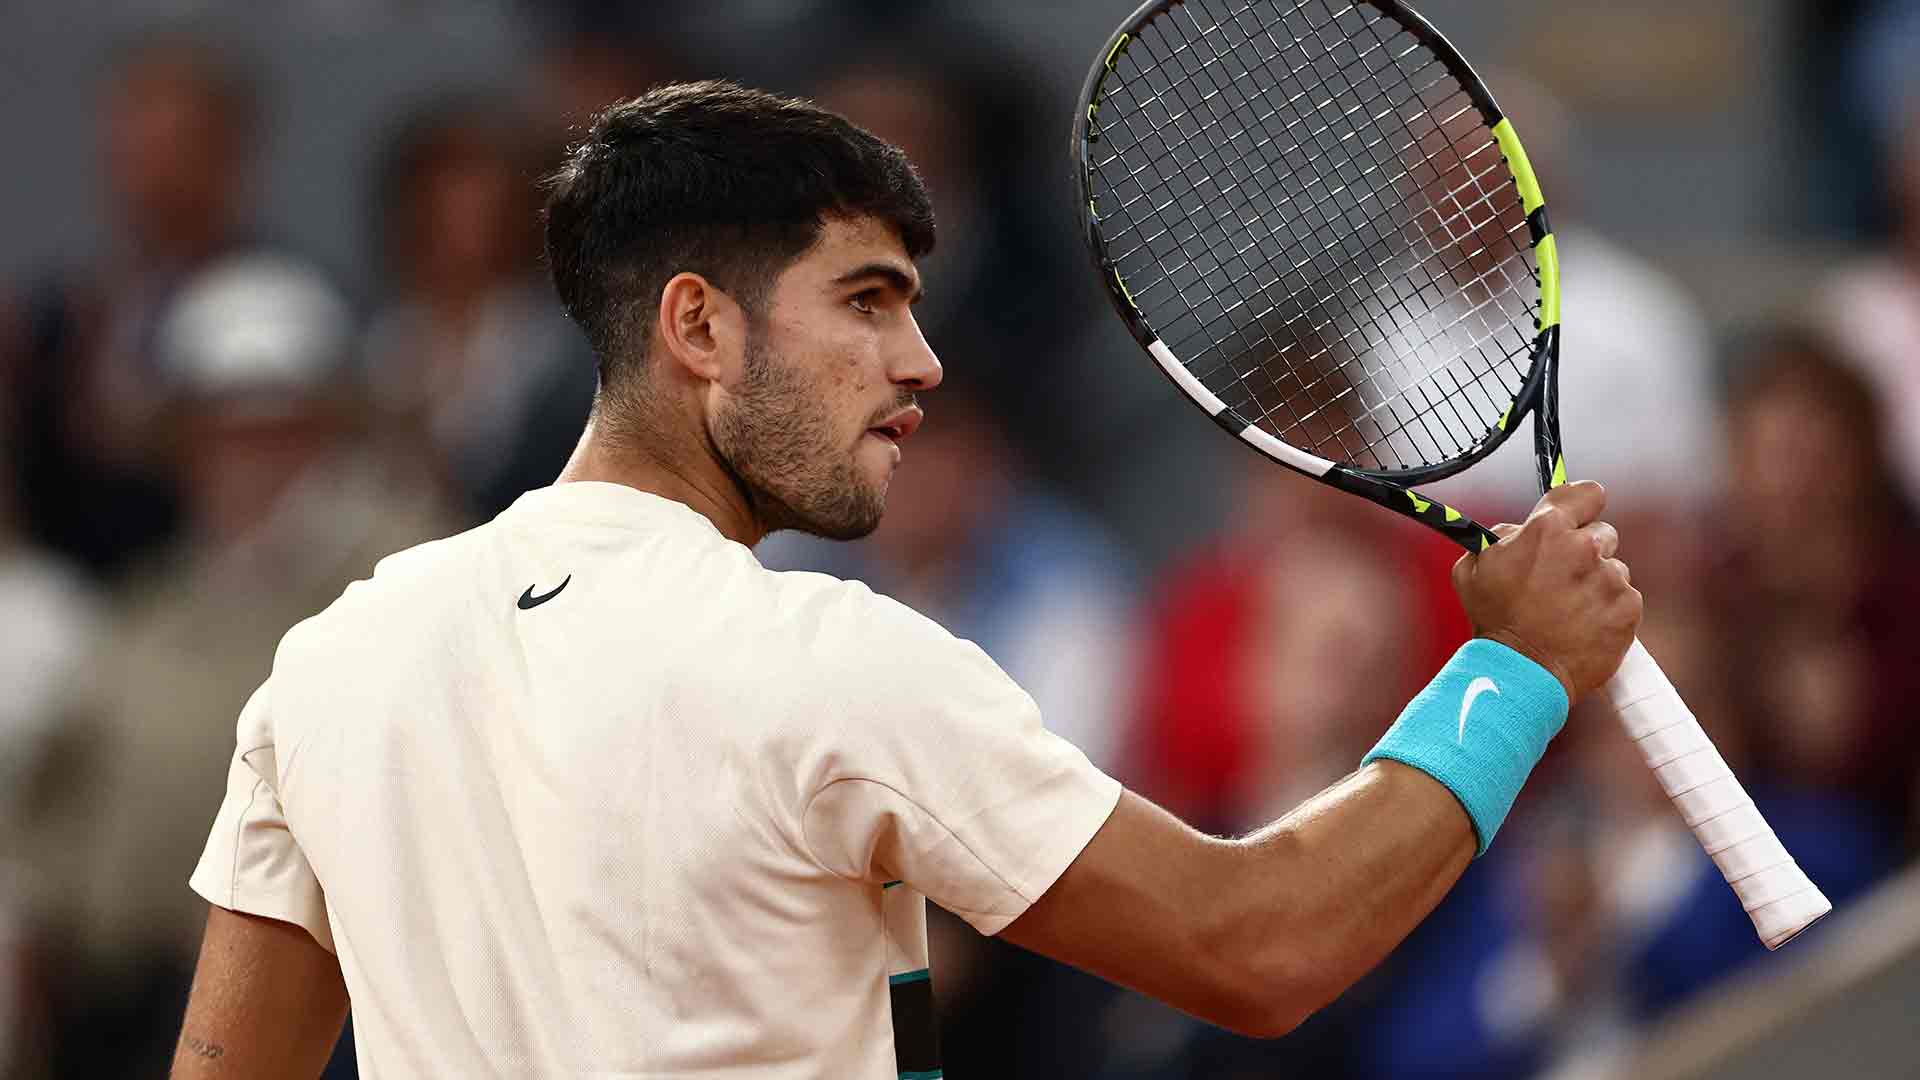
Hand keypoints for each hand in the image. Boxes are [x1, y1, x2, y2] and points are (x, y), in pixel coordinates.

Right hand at [1452, 481, 1641, 701]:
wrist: (1522, 671)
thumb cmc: (1492, 620)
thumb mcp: (1473, 569)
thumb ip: (1499, 538)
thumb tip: (1517, 530)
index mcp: (1547, 529)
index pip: (1587, 493)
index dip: (1583, 505)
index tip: (1578, 517)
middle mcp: (1584, 547)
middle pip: (1602, 534)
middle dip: (1585, 552)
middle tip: (1562, 579)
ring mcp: (1610, 577)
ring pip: (1613, 569)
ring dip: (1596, 584)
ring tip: (1569, 611)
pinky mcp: (1628, 607)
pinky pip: (1625, 599)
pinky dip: (1609, 611)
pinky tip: (1584, 626)